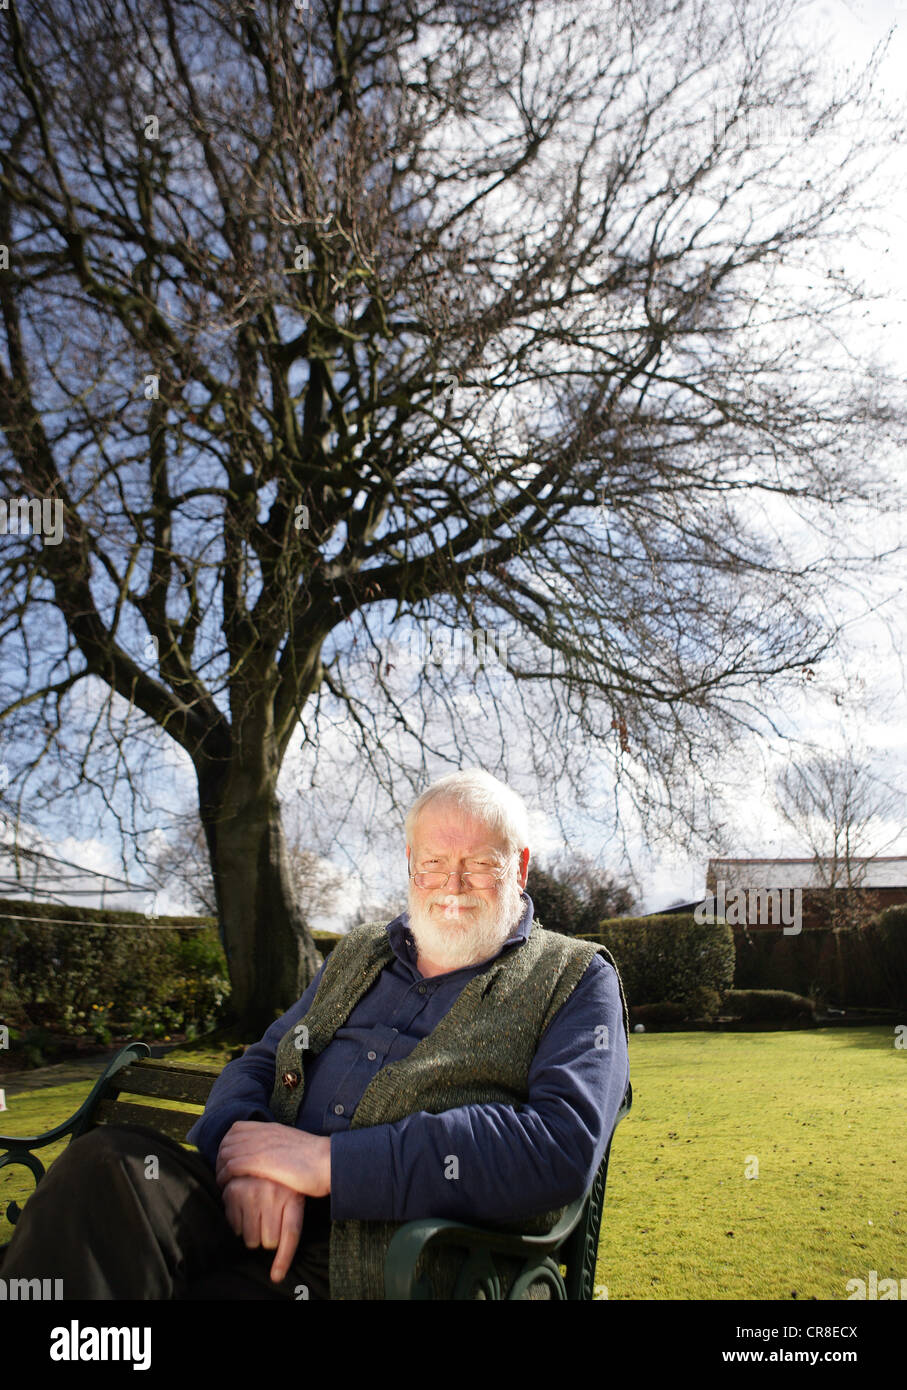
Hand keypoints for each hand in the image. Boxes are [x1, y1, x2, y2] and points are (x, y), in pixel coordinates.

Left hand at [216, 1120, 331, 1198]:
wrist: (327, 1161)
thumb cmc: (316, 1159)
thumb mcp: (293, 1145)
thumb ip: (278, 1146)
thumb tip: (272, 1156)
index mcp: (270, 1128)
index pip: (236, 1129)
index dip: (228, 1144)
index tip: (229, 1161)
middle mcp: (262, 1133)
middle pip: (227, 1140)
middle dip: (220, 1157)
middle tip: (223, 1175)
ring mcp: (260, 1146)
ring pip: (226, 1153)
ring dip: (220, 1169)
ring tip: (224, 1184)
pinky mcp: (260, 1161)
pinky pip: (232, 1166)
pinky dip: (225, 1177)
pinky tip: (228, 1188)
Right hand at [221, 1175, 305, 1282]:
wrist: (265, 1152)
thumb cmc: (281, 1183)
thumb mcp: (294, 1194)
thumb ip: (290, 1221)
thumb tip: (278, 1269)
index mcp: (292, 1198)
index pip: (290, 1234)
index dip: (283, 1258)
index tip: (276, 1276)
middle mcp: (272, 1195)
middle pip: (269, 1241)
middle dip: (268, 1236)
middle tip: (270, 1218)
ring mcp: (251, 1193)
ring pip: (250, 1238)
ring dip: (252, 1232)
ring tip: (256, 1212)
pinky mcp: (233, 1192)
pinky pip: (234, 1227)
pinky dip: (238, 1223)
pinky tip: (244, 1206)